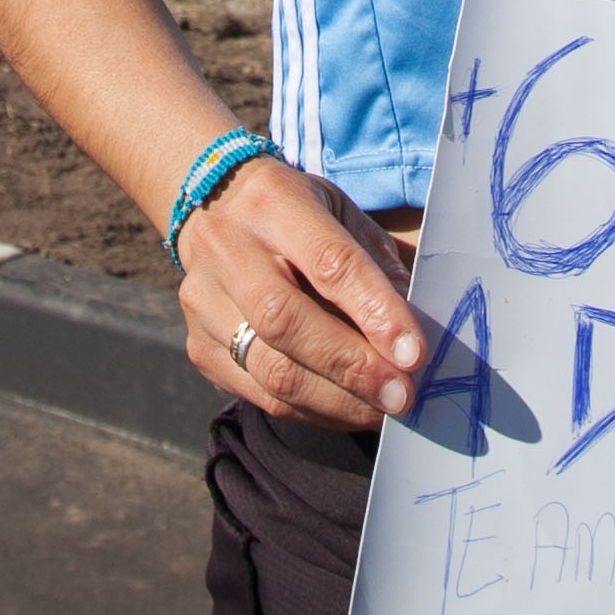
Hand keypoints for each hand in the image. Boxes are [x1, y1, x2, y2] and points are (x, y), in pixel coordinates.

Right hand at [175, 158, 428, 430]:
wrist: (214, 209)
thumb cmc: (299, 215)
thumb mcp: (342, 215)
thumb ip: (378, 268)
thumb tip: (416, 337)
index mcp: (274, 203)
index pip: (329, 263)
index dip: (375, 312)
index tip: (415, 353)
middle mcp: (228, 249)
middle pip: (287, 320)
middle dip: (352, 366)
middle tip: (402, 395)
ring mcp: (204, 301)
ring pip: (269, 368)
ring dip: (336, 400)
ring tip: (382, 411)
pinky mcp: (198, 347)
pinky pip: (258, 394)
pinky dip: (310, 410)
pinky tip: (346, 411)